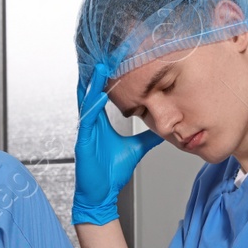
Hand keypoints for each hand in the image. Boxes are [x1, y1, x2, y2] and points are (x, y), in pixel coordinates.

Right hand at [72, 67, 162, 225]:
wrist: (101, 194)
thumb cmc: (111, 173)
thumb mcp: (136, 149)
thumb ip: (148, 137)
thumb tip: (165, 129)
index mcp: (99, 122)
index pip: (102, 93)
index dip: (107, 77)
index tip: (114, 61)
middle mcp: (90, 122)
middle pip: (92, 91)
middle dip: (97, 73)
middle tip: (105, 53)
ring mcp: (85, 129)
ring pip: (87, 100)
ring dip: (93, 82)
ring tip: (100, 64)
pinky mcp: (82, 139)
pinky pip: (86, 116)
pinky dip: (90, 102)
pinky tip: (96, 91)